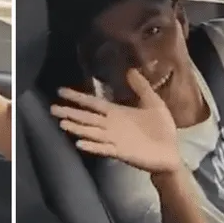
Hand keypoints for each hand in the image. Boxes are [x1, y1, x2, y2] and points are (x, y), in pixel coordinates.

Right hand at [50, 69, 180, 174]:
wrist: (170, 152)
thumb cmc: (161, 128)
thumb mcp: (153, 102)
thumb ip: (141, 87)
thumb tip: (130, 69)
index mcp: (116, 113)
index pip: (92, 103)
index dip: (78, 98)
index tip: (61, 92)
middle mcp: (110, 125)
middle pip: (86, 118)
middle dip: (70, 113)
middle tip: (52, 109)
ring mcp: (114, 139)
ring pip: (91, 132)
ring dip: (77, 128)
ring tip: (62, 124)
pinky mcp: (120, 152)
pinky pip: (103, 148)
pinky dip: (92, 146)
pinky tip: (79, 143)